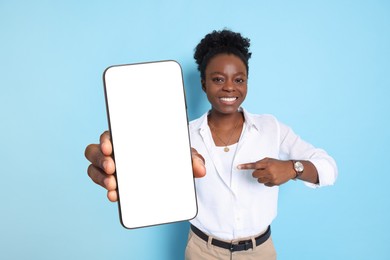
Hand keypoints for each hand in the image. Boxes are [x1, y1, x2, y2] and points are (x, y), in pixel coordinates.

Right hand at [85, 132, 205, 201]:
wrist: (172, 174)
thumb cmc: (171, 156)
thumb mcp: (182, 154)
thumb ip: (191, 158)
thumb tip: (200, 170)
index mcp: (129, 138)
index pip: (110, 134)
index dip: (106, 139)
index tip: (110, 147)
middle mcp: (117, 151)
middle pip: (95, 151)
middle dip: (100, 159)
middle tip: (112, 168)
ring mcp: (113, 167)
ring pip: (94, 168)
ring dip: (99, 176)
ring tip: (113, 185)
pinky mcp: (115, 182)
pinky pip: (103, 184)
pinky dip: (107, 190)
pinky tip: (114, 196)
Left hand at [238, 158, 294, 186]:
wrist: (290, 169)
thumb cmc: (278, 163)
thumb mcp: (269, 160)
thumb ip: (261, 163)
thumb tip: (253, 166)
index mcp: (267, 164)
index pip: (254, 165)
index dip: (245, 166)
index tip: (238, 167)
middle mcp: (269, 171)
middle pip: (255, 175)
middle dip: (256, 173)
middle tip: (261, 171)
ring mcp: (272, 178)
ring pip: (259, 180)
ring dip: (261, 178)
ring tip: (268, 174)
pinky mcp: (274, 183)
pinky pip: (265, 184)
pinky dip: (266, 181)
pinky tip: (272, 178)